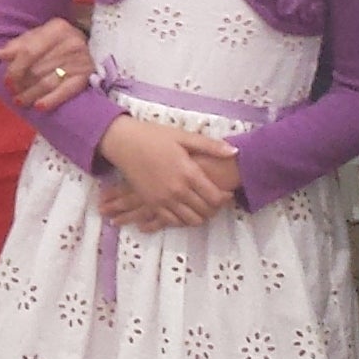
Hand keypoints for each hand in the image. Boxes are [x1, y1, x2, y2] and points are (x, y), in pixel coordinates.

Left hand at [0, 18, 93, 108]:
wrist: (89, 45)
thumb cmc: (57, 40)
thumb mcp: (39, 35)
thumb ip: (19, 44)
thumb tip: (0, 54)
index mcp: (57, 29)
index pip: (29, 52)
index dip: (15, 68)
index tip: (6, 80)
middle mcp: (71, 43)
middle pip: (37, 69)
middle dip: (21, 83)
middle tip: (12, 91)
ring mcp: (80, 61)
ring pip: (48, 82)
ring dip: (30, 94)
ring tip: (19, 101)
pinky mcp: (86, 77)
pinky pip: (66, 91)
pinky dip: (51, 100)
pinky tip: (38, 106)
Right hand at [98, 119, 241, 226]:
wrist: (124, 143)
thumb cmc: (154, 137)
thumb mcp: (184, 137)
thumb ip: (210, 146)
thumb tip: (234, 152)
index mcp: (188, 173)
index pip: (215, 197)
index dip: (225, 198)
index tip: (227, 192)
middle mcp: (177, 190)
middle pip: (204, 211)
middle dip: (215, 209)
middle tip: (217, 201)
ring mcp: (163, 199)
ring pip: (190, 220)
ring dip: (200, 217)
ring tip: (203, 207)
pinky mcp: (151, 203)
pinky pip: (171, 221)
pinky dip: (182, 220)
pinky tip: (185, 211)